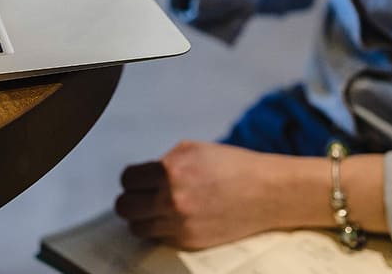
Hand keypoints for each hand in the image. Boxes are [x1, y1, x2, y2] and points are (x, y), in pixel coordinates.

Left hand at [115, 141, 309, 249]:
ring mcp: (179, 223)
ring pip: (137, 227)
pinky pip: (159, 237)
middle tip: (141, 197)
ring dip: (143, 218)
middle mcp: (172, 198)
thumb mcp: (192, 150)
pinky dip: (161, 229)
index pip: (128, 179)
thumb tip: (141, 177)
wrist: (265, 191)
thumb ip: (164, 162)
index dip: (131, 179)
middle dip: (131, 200)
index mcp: (171, 170)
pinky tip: (175, 219)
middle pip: (125, 207)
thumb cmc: (232, 166)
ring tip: (156, 210)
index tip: (137, 180)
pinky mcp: (189, 240)